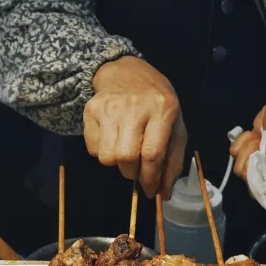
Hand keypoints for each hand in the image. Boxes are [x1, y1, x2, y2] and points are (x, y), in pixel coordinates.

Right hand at [84, 56, 186, 198]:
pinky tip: (112, 139)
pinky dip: (103, 152)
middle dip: (133, 173)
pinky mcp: (90, 109)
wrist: (126, 71)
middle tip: (137, 169)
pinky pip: (93, 148)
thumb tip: (164, 194)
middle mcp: (134, 106)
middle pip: (127, 158)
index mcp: (162, 109)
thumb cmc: (156, 103)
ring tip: (125, 151)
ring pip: (107, 157)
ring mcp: (109, 107)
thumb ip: (173, 161)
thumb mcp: (175, 126)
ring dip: (117, 164)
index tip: (150, 191)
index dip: (150, 179)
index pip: (152, 154)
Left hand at [230, 85, 265, 203]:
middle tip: (256, 143)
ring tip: (256, 137)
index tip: (257, 168)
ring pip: (246, 174)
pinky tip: (252, 135)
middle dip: (251, 166)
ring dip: (245, 154)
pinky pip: (240, 160)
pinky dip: (241, 147)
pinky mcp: (259, 159)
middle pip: (261, 187)